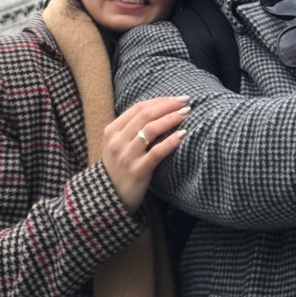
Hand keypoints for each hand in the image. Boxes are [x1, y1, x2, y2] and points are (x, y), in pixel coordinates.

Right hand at [102, 96, 189, 212]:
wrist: (109, 198)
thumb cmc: (118, 168)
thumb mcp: (117, 145)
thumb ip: (131, 129)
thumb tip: (159, 110)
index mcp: (112, 131)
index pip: (138, 108)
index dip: (159, 101)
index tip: (176, 98)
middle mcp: (117, 141)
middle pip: (145, 115)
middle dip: (168, 106)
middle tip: (186, 102)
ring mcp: (127, 156)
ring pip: (151, 130)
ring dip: (171, 119)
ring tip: (186, 114)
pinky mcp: (137, 171)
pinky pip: (157, 152)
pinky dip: (171, 141)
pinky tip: (183, 135)